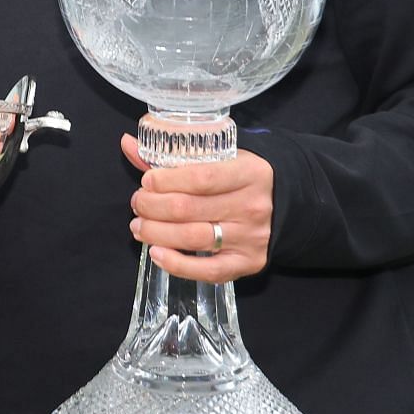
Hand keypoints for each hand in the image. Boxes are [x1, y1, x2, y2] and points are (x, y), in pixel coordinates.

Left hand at [122, 134, 272, 283]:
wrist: (286, 204)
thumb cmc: (242, 177)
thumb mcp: (219, 157)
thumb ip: (172, 154)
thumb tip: (127, 143)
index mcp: (249, 172)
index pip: (200, 177)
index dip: (166, 180)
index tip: (146, 182)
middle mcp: (252, 206)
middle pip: (189, 208)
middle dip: (152, 207)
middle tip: (137, 204)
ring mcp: (251, 237)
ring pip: (193, 238)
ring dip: (156, 233)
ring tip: (139, 226)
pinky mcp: (248, 263)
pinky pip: (208, 271)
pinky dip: (177, 265)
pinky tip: (157, 253)